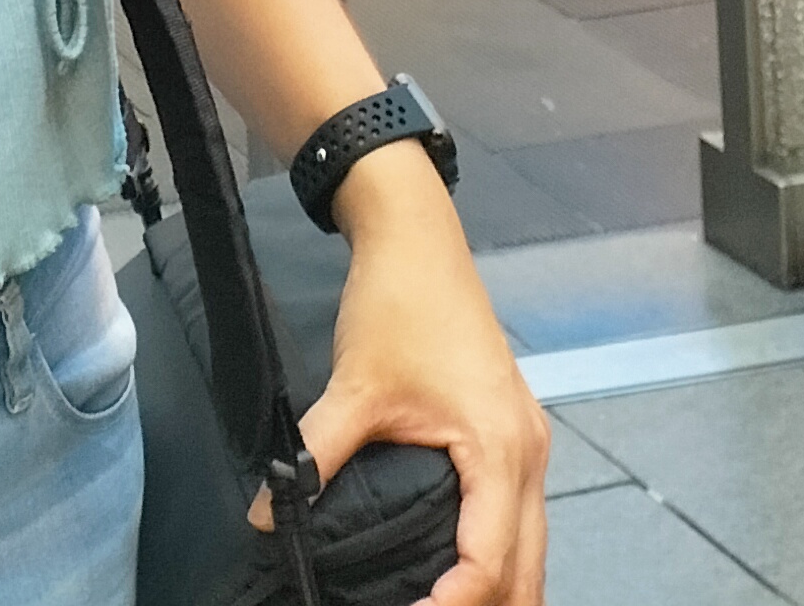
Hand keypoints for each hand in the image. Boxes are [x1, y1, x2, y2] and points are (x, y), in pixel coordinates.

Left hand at [263, 151, 546, 603]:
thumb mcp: (355, 384)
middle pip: (527, 569)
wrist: (419, 236)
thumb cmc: (399, 301)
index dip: (454, 604)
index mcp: (499, 448)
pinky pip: (521, 519)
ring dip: (500, 590)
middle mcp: (527, 454)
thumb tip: (271, 512)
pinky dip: (500, 556)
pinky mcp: (513, 432)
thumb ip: (317, 453)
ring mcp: (527, 443)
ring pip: (532, 549)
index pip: (488, 560)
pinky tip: (464, 575)